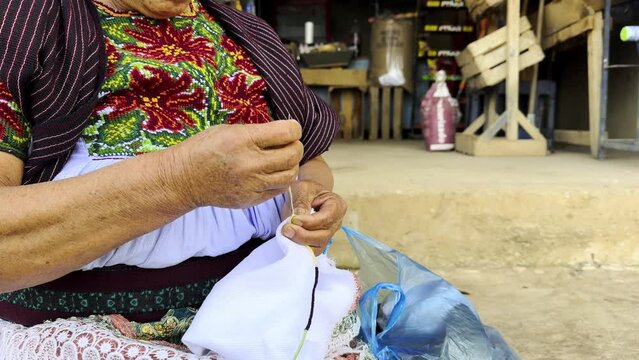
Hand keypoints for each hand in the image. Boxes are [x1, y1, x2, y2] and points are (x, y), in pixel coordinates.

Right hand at [166, 120, 302, 208]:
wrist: (184, 179)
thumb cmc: (204, 149)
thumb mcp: (228, 130)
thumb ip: (257, 132)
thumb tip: (283, 132)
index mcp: (243, 140)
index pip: (287, 133)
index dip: (294, 128)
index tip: (291, 128)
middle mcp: (250, 164)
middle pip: (293, 155)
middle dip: (297, 146)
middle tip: (290, 144)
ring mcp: (251, 184)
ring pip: (290, 175)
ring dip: (292, 165)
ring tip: (283, 159)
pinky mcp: (251, 199)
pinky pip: (278, 190)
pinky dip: (281, 180)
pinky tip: (273, 173)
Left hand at [282, 180, 346, 254]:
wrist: (308, 194)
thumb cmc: (307, 189)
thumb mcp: (303, 188)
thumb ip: (301, 202)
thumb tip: (297, 220)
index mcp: (337, 206)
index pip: (325, 218)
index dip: (309, 222)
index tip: (293, 219)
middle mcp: (337, 222)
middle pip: (323, 236)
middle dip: (304, 235)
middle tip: (287, 229)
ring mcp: (330, 234)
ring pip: (318, 246)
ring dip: (301, 243)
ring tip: (287, 234)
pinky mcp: (320, 241)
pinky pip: (312, 250)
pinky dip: (301, 248)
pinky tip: (289, 240)